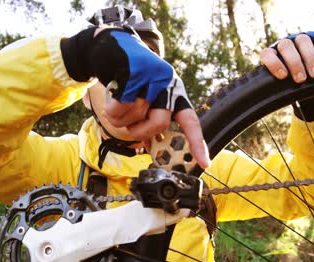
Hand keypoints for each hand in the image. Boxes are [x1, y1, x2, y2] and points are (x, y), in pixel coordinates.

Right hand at [61, 27, 210, 168]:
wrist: (114, 46)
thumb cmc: (130, 78)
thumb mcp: (147, 96)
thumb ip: (151, 118)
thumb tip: (150, 147)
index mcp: (175, 93)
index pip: (190, 120)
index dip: (197, 143)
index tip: (203, 163)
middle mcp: (168, 85)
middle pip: (159, 123)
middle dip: (141, 133)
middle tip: (131, 130)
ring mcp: (152, 78)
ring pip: (136, 115)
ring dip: (120, 121)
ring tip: (115, 110)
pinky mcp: (134, 73)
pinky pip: (120, 107)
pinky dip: (111, 111)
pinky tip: (110, 101)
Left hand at [260, 31, 313, 82]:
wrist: (306, 72)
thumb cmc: (290, 80)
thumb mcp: (281, 82)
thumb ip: (277, 84)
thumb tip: (274, 97)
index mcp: (272, 53)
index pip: (267, 54)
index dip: (274, 64)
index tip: (283, 76)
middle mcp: (284, 44)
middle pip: (286, 46)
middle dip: (294, 63)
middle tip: (301, 79)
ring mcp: (299, 39)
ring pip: (302, 40)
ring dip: (309, 58)